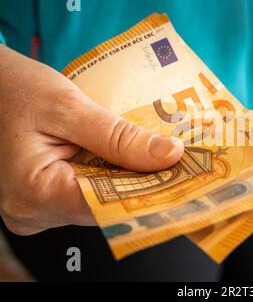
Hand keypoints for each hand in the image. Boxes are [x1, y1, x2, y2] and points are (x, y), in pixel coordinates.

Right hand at [0, 45, 183, 234]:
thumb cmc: (16, 90)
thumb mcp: (68, 107)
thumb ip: (118, 136)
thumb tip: (169, 155)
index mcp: (33, 193)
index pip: (106, 206)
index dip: (149, 192)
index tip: (186, 176)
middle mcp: (33, 212)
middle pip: (106, 207)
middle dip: (144, 184)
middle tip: (182, 163)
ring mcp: (40, 209)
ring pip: (101, 200)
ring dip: (131, 178)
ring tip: (162, 157)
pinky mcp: (48, 198)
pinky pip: (91, 192)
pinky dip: (113, 176)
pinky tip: (133, 158)